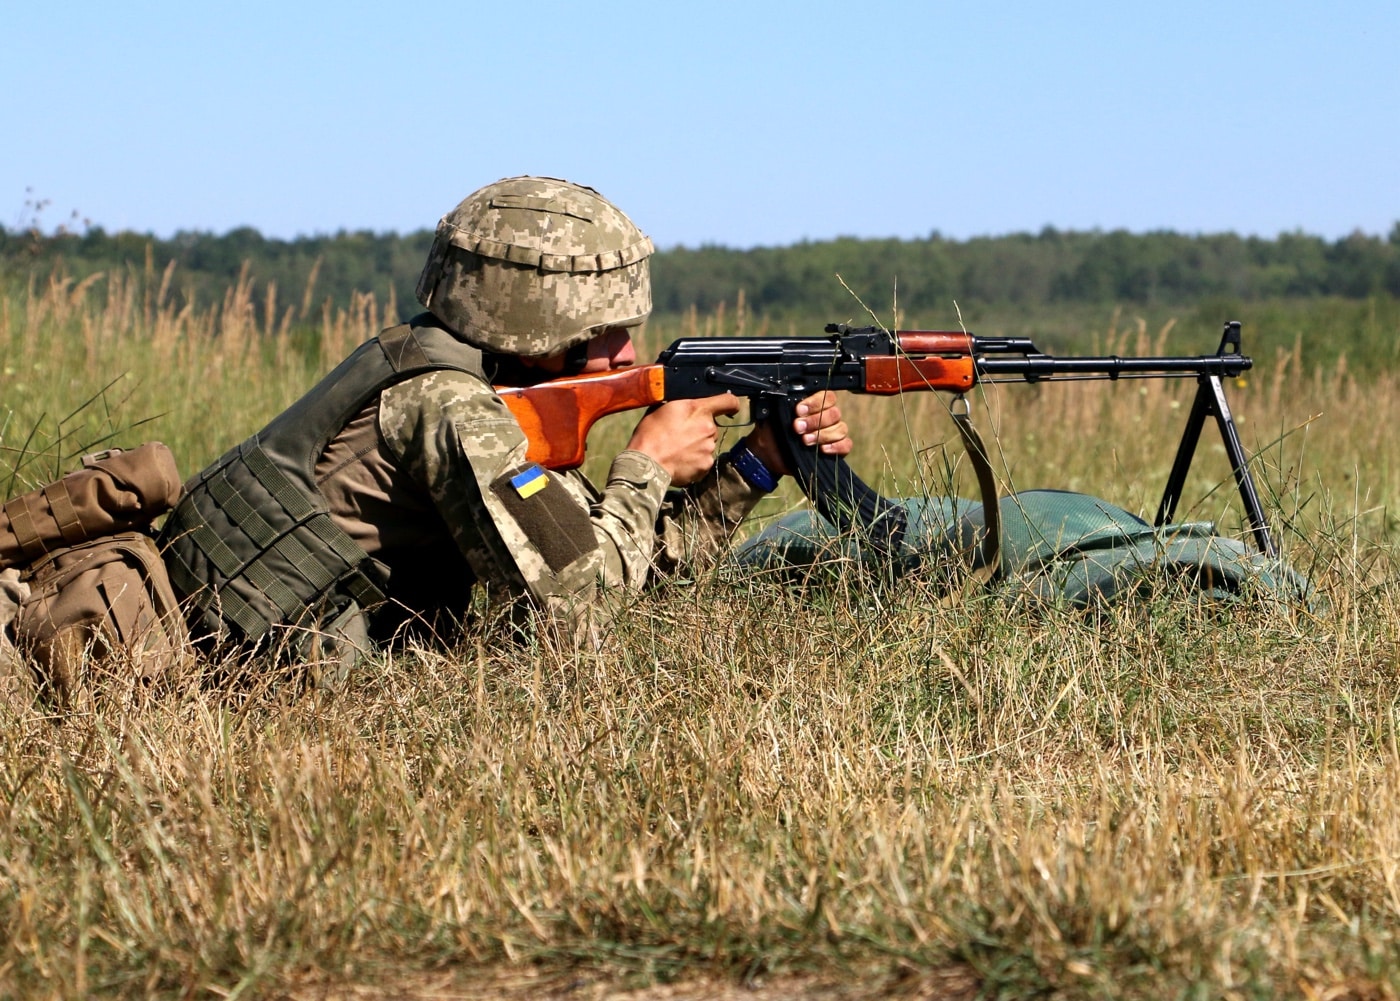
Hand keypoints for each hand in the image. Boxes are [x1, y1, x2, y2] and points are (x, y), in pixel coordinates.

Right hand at [626, 394, 741, 485]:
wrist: (646, 464)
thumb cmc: (649, 435)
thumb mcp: (662, 408)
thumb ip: (682, 404)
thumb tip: (687, 403)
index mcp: (698, 409)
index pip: (729, 401)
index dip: (730, 403)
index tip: (728, 407)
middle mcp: (708, 428)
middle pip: (712, 426)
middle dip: (700, 429)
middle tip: (681, 434)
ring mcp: (709, 448)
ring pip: (707, 444)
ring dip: (697, 445)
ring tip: (677, 449)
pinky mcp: (706, 465)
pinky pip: (704, 460)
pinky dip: (694, 461)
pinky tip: (679, 460)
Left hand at [745, 390, 851, 477]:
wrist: (768, 454)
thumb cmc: (772, 432)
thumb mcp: (773, 414)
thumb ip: (783, 404)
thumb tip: (785, 396)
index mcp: (813, 404)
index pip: (826, 396)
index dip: (814, 403)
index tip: (798, 411)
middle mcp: (826, 417)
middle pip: (834, 413)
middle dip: (815, 421)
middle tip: (798, 428)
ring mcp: (832, 433)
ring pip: (841, 428)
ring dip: (822, 435)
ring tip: (805, 441)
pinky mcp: (835, 450)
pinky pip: (846, 445)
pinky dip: (836, 446)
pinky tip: (822, 449)